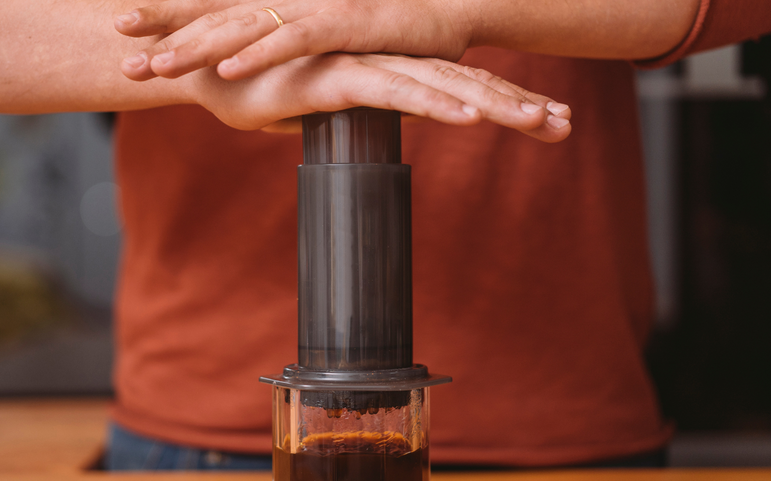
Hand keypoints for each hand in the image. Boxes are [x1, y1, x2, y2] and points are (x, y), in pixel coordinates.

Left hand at [115, 0, 470, 80]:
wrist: (444, 12)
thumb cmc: (382, 34)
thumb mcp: (322, 52)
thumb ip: (286, 62)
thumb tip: (252, 82)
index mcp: (277, 8)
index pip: (213, 12)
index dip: (168, 18)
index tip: (123, 32)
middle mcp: (288, 1)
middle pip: (216, 14)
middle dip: (166, 29)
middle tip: (120, 43)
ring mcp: (314, 9)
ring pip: (246, 26)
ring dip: (201, 45)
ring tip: (160, 64)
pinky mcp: (344, 23)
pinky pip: (294, 40)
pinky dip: (260, 55)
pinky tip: (228, 71)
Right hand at [176, 52, 570, 140]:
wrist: (206, 69)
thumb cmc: (263, 89)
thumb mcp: (320, 109)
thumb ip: (355, 114)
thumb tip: (368, 127)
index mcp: (388, 72)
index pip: (458, 87)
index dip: (504, 103)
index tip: (547, 124)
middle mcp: (385, 62)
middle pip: (465, 84)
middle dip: (518, 105)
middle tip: (565, 127)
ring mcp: (362, 65)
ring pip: (441, 86)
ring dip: (493, 105)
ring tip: (538, 123)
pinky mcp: (335, 78)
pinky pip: (393, 92)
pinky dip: (434, 104)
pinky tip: (469, 117)